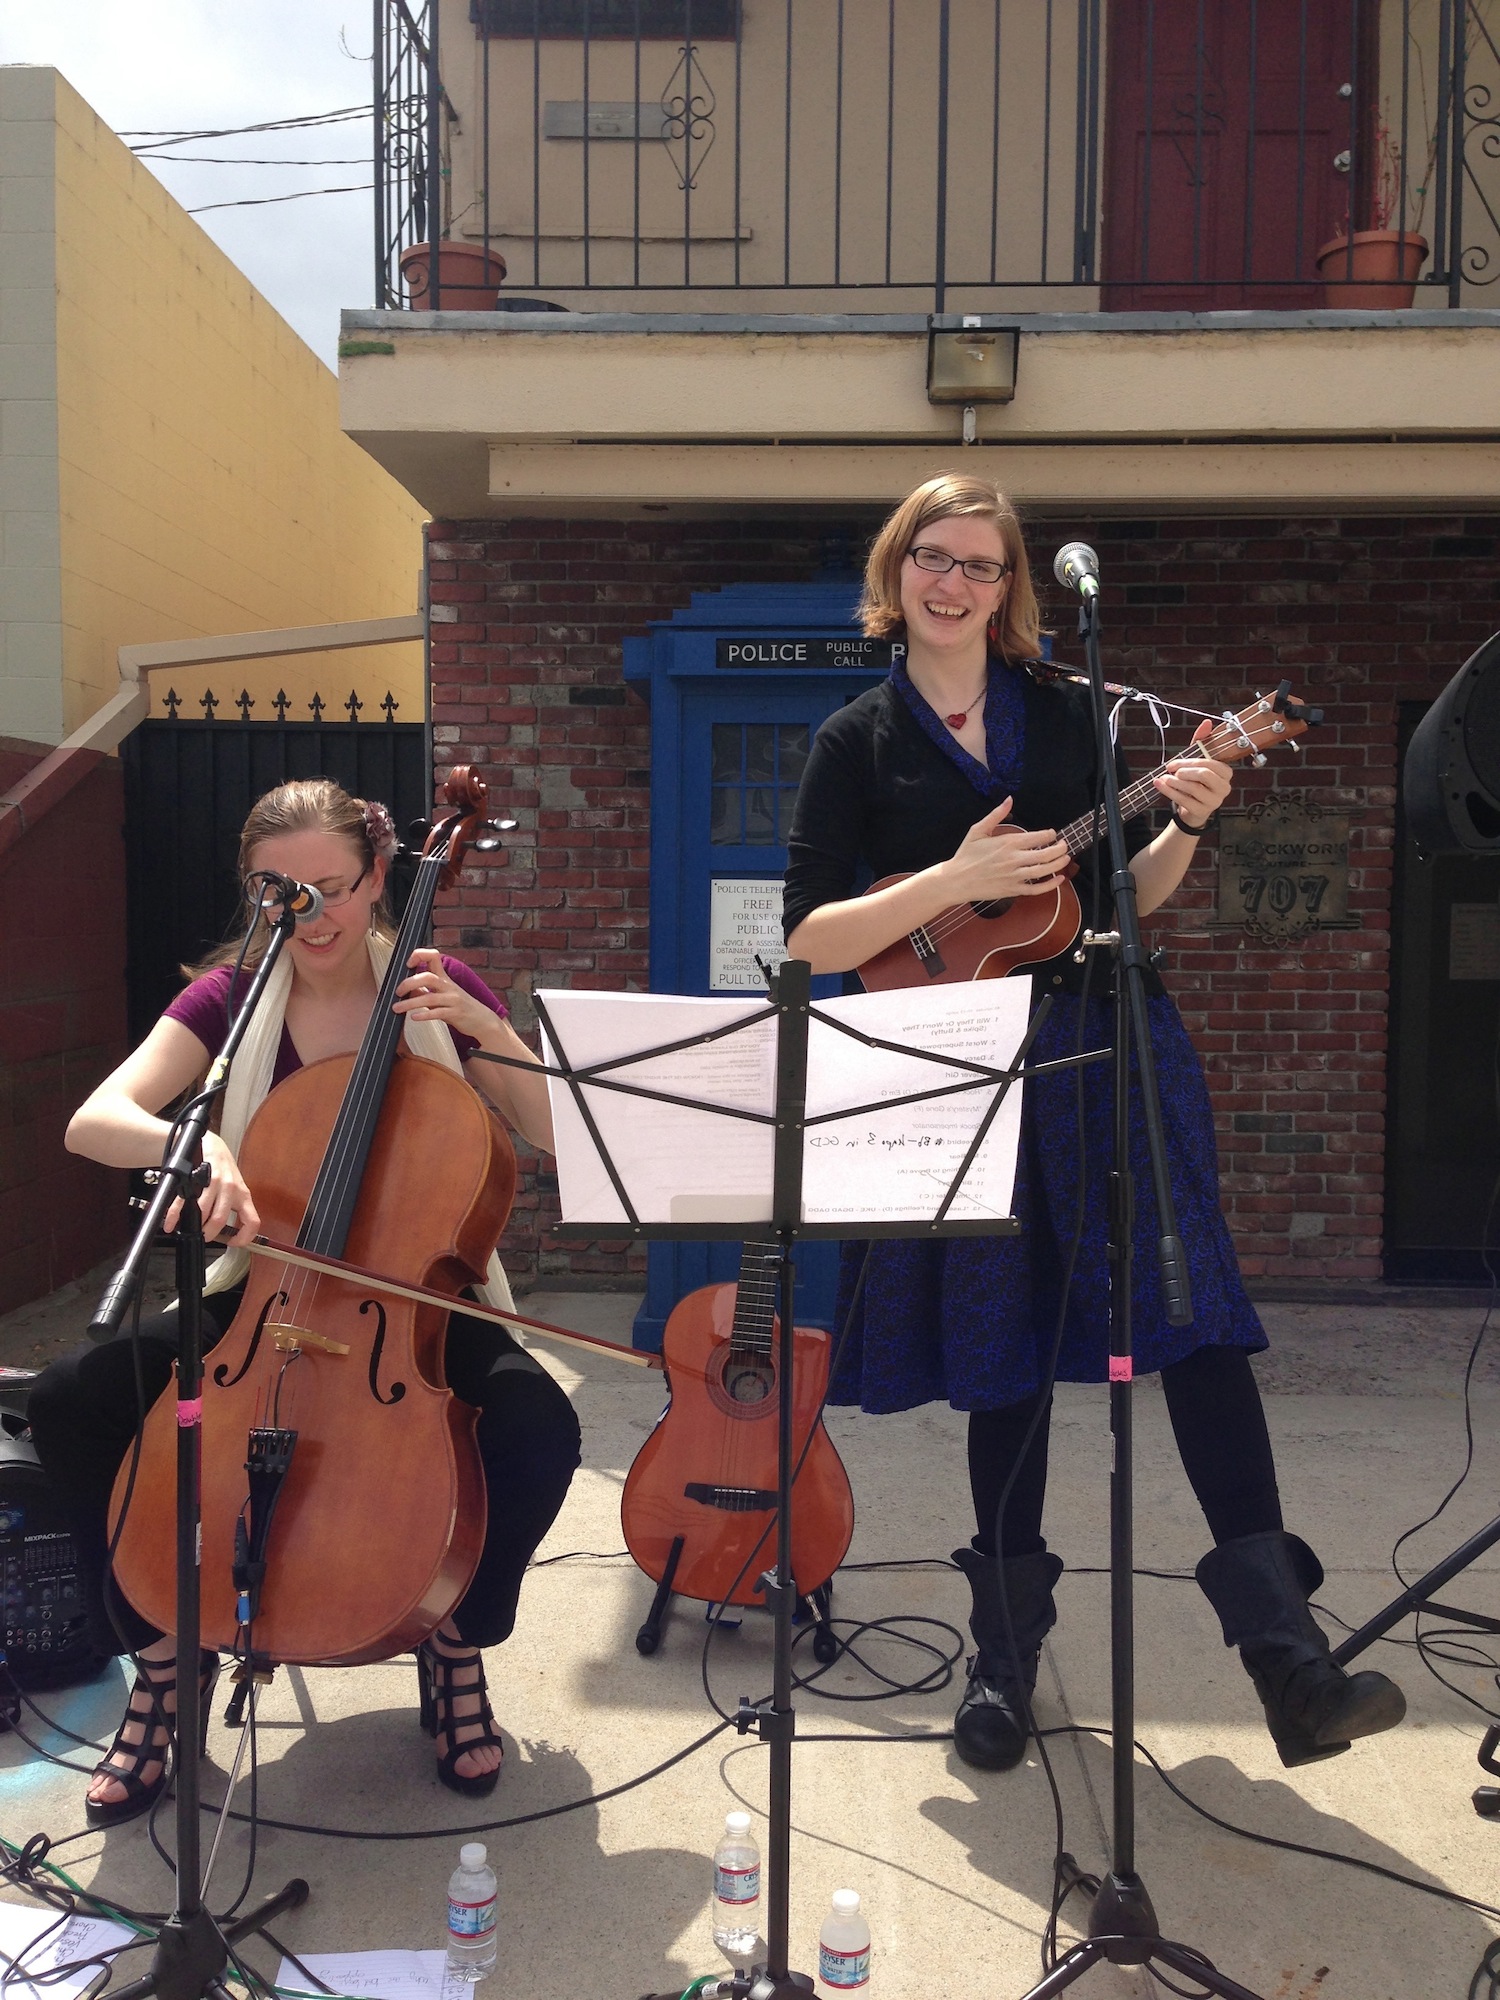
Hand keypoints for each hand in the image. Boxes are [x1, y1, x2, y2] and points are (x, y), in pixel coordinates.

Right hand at [163, 1130, 259, 1244]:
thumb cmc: (222, 1169)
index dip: (243, 1237)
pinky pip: (184, 1199)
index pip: (252, 1221)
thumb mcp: (234, 1188)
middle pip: (220, 1219)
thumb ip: (232, 1208)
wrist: (210, 1144)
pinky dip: (175, 1214)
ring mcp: (215, 1181)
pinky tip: (171, 1221)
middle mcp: (231, 1188)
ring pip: (203, 1211)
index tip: (232, 1242)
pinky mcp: (199, 1175)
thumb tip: (227, 1233)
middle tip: (202, 1236)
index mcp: (243, 1194)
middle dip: (208, 1233)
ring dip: (192, 1224)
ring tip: (188, 1228)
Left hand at [393, 948, 494, 1042]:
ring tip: (396, 1008)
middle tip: (398, 991)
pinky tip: (414, 1017)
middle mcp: (448, 986)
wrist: (483, 1020)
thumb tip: (407, 990)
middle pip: (427, 977)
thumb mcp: (443, 996)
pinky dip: (424, 1015)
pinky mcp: (456, 1014)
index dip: (419, 955)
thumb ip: (426, 992)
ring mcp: (453, 1000)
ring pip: (429, 998)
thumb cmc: (461, 1007)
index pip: (433, 957)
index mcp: (445, 979)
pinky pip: (438, 1013)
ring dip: (410, 1003)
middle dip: (409, 982)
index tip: (408, 964)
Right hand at [940, 799, 1070, 901]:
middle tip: (1064, 845)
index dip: (1050, 835)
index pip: (1038, 837)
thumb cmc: (966, 854)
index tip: (1052, 834)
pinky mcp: (1013, 890)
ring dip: (1059, 864)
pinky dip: (1051, 885)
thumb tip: (1009, 800)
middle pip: (1046, 854)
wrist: (956, 880)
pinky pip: (1036, 889)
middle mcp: (1014, 859)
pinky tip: (1059, 880)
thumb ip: (996, 815)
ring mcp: (1014, 876)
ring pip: (1044, 871)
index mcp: (1007, 843)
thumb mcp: (977, 830)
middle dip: (1060, 848)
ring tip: (1066, 858)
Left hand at [1154, 721, 1233, 828]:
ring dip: (1174, 782)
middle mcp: (1224, 787)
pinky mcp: (1202, 811)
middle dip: (1184, 770)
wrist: (1192, 810)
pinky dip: (1170, 791)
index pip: (1210, 763)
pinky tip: (1160, 785)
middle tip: (1170, 770)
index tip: (1173, 763)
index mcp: (1226, 773)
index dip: (1190, 761)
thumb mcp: (1197, 761)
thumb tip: (1207, 722)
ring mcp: (1215, 801)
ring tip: (1164, 778)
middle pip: (1204, 774)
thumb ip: (1201, 742)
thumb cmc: (1195, 782)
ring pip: (1193, 788)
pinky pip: (1185, 800)